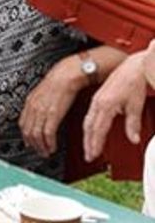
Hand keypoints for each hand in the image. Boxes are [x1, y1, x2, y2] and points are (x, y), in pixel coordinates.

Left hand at [19, 58, 82, 156]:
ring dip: (41, 146)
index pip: (23, 124)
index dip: (25, 136)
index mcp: (30, 102)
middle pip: (28, 131)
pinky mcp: (53, 114)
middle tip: (39, 151)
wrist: (67, 74)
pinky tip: (52, 147)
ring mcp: (42, 111)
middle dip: (33, 144)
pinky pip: (47, 133)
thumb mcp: (43, 92)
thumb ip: (40, 103)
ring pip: (36, 134)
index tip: (29, 143)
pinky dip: (49, 143)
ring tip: (46, 152)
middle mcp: (33, 107)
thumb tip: (41, 114)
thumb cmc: (60, 81)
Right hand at [83, 45, 152, 160]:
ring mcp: (96, 100)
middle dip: (88, 143)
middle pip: (89, 127)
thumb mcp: (136, 105)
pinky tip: (91, 131)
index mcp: (105, 105)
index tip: (94, 154)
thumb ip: (133, 124)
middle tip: (89, 156)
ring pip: (87, 122)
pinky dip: (89, 126)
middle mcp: (97, 103)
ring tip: (89, 147)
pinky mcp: (98, 98)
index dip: (95, 143)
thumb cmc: (134, 82)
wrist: (132, 67)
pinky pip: (90, 115)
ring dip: (88, 136)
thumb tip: (133, 138)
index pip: (98, 129)